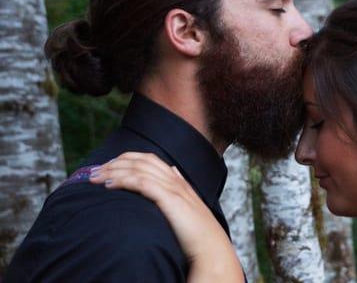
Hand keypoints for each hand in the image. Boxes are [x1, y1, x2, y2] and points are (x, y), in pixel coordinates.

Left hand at [88, 152, 243, 282]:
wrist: (211, 248)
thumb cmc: (197, 234)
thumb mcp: (187, 207)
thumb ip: (179, 189)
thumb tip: (173, 172)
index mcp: (178, 180)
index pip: (148, 159)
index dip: (126, 159)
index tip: (107, 167)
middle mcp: (175, 180)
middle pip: (140, 160)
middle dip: (114, 162)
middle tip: (93, 172)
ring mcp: (173, 188)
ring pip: (138, 169)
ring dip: (113, 170)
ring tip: (95, 178)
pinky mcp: (170, 199)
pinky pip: (142, 183)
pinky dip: (124, 180)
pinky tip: (109, 186)